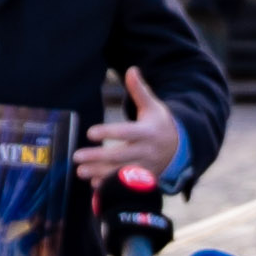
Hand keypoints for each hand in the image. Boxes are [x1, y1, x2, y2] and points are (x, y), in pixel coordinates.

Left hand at [78, 68, 187, 187]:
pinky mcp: (143, 179)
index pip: (126, 132)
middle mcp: (146, 151)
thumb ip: (140, 90)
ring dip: (99, 173)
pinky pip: (125, 184)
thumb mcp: (152, 106)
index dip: (108, 133)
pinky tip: (93, 183)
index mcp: (147, 132)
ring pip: (120, 172)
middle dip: (98, 157)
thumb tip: (131, 69)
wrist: (178, 148)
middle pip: (120, 155)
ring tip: (80, 171)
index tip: (90, 133)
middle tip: (76, 156)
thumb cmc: (159, 124)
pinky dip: (109, 185)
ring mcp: (145, 167)